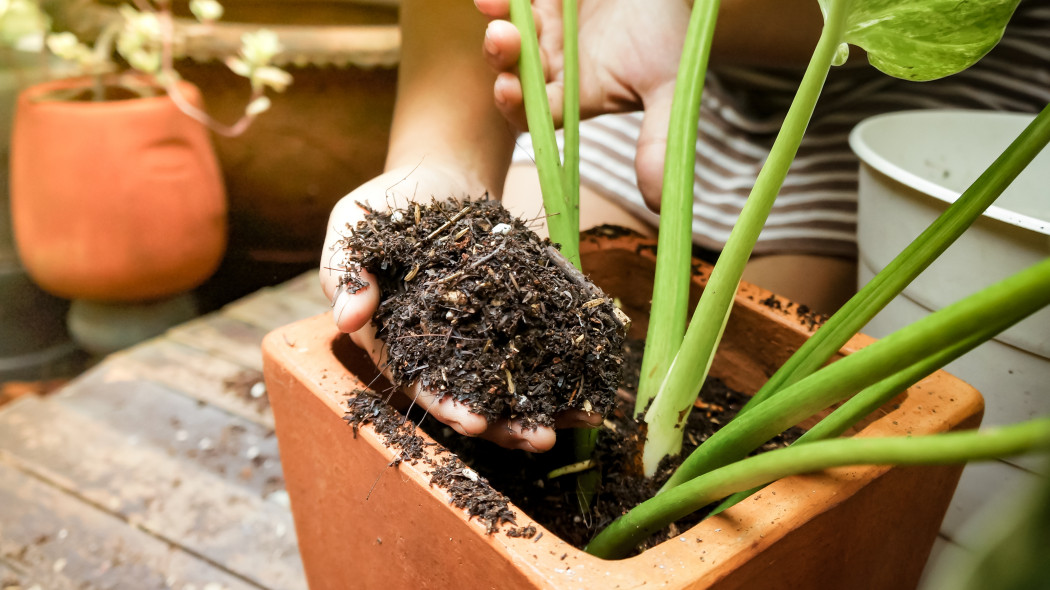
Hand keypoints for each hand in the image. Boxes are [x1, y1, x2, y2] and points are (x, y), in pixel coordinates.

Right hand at [319, 165, 600, 451]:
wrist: (434, 178)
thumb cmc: (381, 207)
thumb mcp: (352, 232)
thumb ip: (346, 273)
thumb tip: (346, 319)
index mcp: (396, 342)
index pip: (420, 384)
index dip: (446, 406)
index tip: (474, 423)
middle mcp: (440, 351)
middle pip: (473, 397)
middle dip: (507, 423)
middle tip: (540, 440)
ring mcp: (481, 337)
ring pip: (512, 384)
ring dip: (545, 407)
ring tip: (581, 423)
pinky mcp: (515, 316)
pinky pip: (542, 348)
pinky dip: (567, 369)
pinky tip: (596, 387)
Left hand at [475, 0, 689, 210]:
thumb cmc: (673, 36)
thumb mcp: (671, 88)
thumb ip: (658, 141)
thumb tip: (660, 204)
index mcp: (574, 97)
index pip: (533, 113)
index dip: (516, 105)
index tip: (507, 90)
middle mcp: (552, 67)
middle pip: (511, 72)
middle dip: (501, 60)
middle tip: (504, 40)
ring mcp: (542, 29)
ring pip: (507, 35)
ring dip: (498, 28)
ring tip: (499, 13)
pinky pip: (510, 1)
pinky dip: (498, 1)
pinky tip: (490, 0)